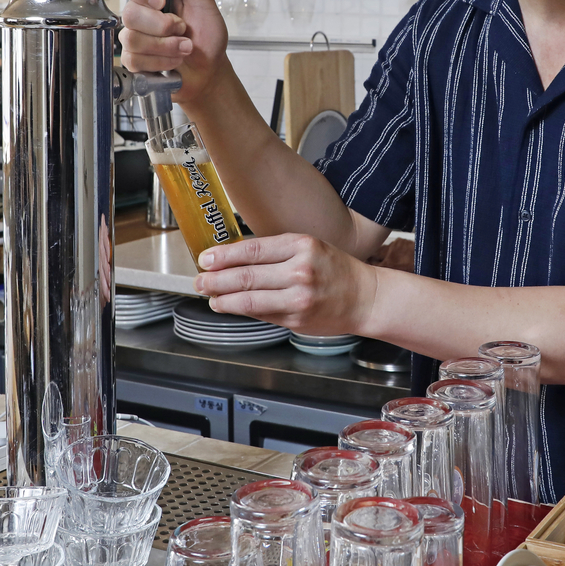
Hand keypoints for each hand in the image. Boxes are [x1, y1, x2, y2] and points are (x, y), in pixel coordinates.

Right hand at [116, 0, 227, 104]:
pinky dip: (161, 62)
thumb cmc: (208, 35)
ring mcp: (135, 37)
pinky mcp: (134, 61)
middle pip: (129, 13)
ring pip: (131, 39)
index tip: (161, 1)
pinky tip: (174, 62)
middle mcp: (140, 13)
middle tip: (184, 30)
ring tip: (185, 48)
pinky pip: (134, 60)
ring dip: (166, 47)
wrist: (210, 70)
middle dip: (162, 26)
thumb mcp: (203, 1)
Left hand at [192, 234, 378, 336]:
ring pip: (249, 298)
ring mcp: (298, 298)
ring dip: (222, 298)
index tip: (206, 258)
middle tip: (199, 280)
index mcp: (302, 246)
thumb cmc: (336, 271)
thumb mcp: (309, 248)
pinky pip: (261, 313)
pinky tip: (229, 305)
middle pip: (246, 275)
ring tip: (209, 295)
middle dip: (215, 279)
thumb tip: (233, 259)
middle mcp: (300, 271)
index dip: (223, 255)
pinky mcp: (296, 319)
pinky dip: (241, 309)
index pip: (252, 249)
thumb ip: (275, 252)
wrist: (365, 298)